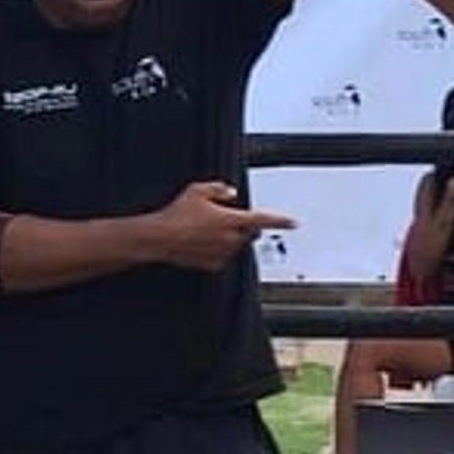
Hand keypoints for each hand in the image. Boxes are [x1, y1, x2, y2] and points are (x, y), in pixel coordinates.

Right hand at [147, 180, 295, 272]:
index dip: (281, 220)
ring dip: (229, 237)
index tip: (293, 222)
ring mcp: (223, 254)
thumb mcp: (198, 190)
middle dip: (244, 225)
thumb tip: (231, 193)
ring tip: (204, 229)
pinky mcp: (213, 265)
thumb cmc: (177, 214)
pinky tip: (200, 241)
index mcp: (232, 220)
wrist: (159, 238)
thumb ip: (220, 189)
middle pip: (249, 232)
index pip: (263, 219)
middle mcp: (231, 239)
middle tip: (224, 218)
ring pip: (236, 245)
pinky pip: (223, 256)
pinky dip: (217, 249)